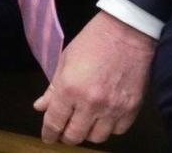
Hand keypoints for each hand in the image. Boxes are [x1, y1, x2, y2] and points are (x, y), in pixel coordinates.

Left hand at [33, 11, 154, 144]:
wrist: (126, 34)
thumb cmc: (90, 43)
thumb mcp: (64, 61)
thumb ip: (52, 88)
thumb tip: (40, 107)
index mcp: (69, 89)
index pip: (55, 122)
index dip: (49, 133)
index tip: (47, 137)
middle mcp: (91, 104)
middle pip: (75, 136)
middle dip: (66, 136)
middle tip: (64, 131)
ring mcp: (113, 109)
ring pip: (97, 137)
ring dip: (87, 133)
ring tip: (83, 123)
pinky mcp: (132, 110)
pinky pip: (117, 131)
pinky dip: (108, 128)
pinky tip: (103, 118)